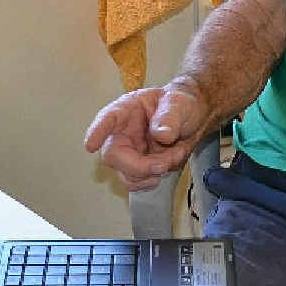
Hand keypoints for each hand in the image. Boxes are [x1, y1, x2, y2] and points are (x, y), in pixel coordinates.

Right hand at [84, 82, 212, 190]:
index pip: (108, 118)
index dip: (98, 131)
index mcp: (127, 110)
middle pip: (113, 156)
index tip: (91, 145)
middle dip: (139, 166)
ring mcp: (129, 152)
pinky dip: (157, 177)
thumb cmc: (181, 103)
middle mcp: (122, 133)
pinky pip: (139, 182)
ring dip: (153, 173)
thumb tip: (161, 135)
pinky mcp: (139, 167)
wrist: (194, 116)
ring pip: (126, 175)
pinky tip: (172, 160)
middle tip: (163, 164)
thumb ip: (170, 116)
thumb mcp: (180, 103)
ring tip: (176, 154)